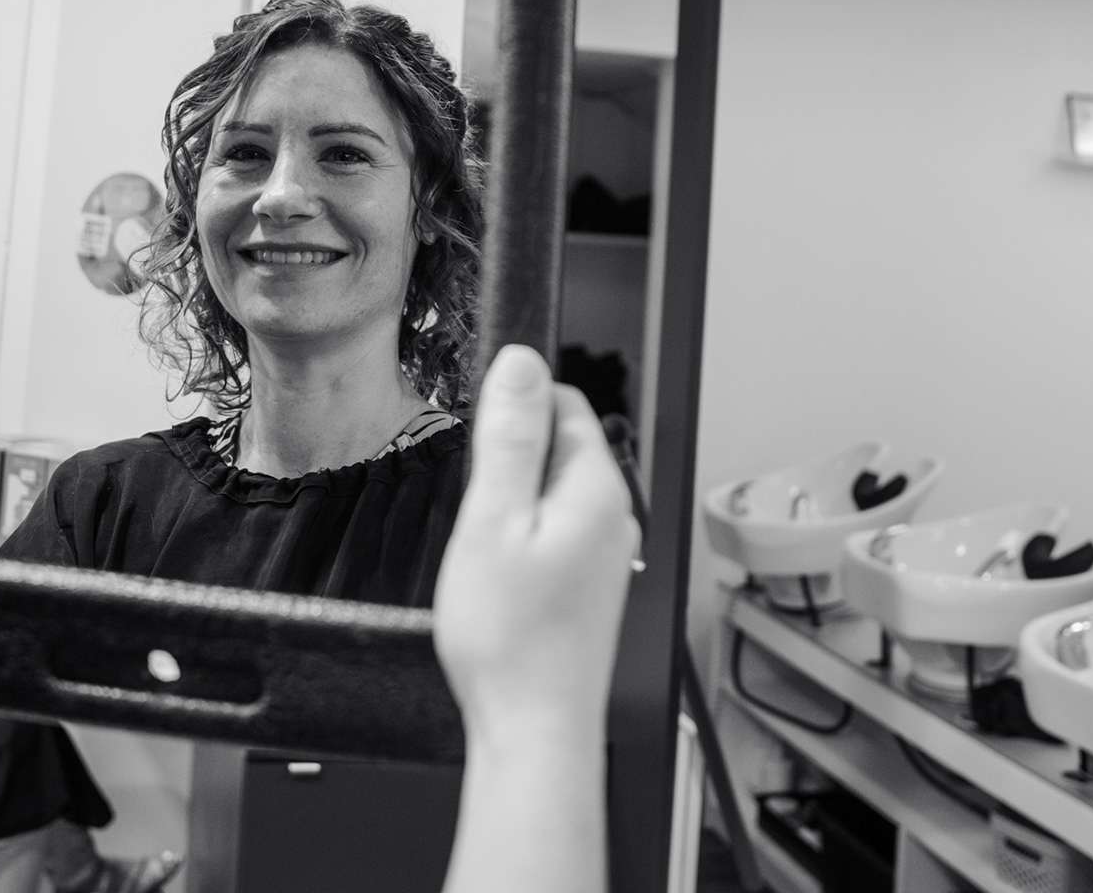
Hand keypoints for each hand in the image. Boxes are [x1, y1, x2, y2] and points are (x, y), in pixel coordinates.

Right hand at [433, 345, 639, 744]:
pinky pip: (553, 532)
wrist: (533, 729)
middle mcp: (615, 517)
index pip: (563, 400)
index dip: (513, 409)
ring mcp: (606, 553)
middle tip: (477, 514)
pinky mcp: (591, 584)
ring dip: (512, 506)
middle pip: (558, 445)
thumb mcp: (493, 518)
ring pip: (551, 492)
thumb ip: (511, 436)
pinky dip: (521, 542)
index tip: (480, 446)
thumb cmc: (511, 639)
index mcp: (599, 489)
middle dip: (510, 461)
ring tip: (486, 555)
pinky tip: (500, 582)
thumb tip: (522, 362)